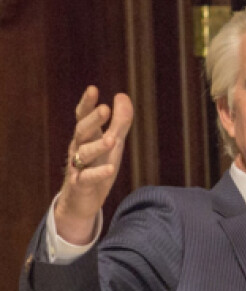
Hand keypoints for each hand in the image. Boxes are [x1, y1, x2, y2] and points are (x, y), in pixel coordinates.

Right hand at [55, 86, 133, 243]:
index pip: (83, 116)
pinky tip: (110, 169)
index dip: (87, 103)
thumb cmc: (96, 167)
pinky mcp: (80, 185)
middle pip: (82, 131)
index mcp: (86, 137)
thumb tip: (122, 95)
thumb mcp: (112, 143)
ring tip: (112, 140)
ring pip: (84, 154)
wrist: (81, 201)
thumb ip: (119, 121)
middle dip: (93, 120)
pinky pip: (87, 178)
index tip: (92, 89)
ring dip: (97, 146)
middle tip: (105, 109)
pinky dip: (98, 173)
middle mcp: (78, 149)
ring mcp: (77, 167)